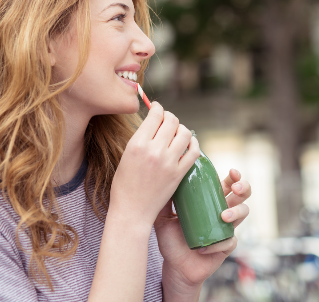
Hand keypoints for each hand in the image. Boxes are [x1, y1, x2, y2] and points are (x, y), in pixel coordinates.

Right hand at [110, 102, 199, 227]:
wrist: (131, 211)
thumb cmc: (124, 185)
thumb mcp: (126, 156)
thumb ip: (140, 139)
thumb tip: (154, 122)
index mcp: (137, 144)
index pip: (155, 115)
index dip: (158, 108)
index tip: (158, 108)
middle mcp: (154, 151)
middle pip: (171, 121)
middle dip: (170, 117)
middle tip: (168, 120)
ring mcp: (168, 162)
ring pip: (185, 133)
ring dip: (182, 129)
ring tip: (177, 133)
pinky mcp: (179, 174)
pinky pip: (194, 152)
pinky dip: (194, 144)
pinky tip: (189, 144)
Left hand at [155, 169, 250, 293]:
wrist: (175, 267)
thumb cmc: (171, 240)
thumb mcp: (163, 219)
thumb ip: (163, 203)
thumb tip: (161, 181)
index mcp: (210, 201)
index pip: (226, 184)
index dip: (234, 177)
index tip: (232, 172)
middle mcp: (222, 211)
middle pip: (242, 194)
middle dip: (243, 188)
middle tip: (235, 189)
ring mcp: (226, 229)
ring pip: (244, 213)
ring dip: (237, 212)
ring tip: (224, 216)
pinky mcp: (226, 246)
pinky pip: (231, 241)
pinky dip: (219, 243)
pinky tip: (205, 247)